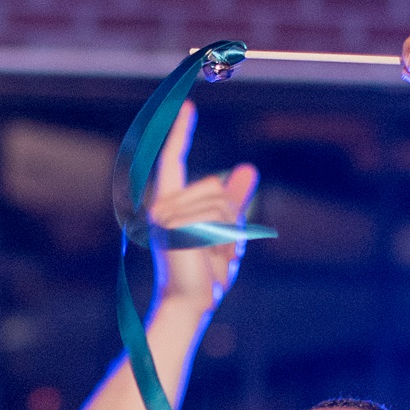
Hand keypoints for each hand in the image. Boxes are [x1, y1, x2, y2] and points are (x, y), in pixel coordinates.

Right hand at [149, 101, 259, 313]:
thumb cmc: (205, 273)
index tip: (188, 106)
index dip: (181, 133)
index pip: (173, 162)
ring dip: (229, 231)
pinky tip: (209, 257)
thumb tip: (248, 168)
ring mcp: (165, 216)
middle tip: (219, 251)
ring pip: (219, 202)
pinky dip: (223, 237)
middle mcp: (161, 206)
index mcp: (168, 204)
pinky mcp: (176, 226)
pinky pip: (216, 217)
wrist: (190, 303)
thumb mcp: (226, 231)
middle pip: (214, 188)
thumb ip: (235, 200)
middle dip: (230, 217)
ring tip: (214, 257)